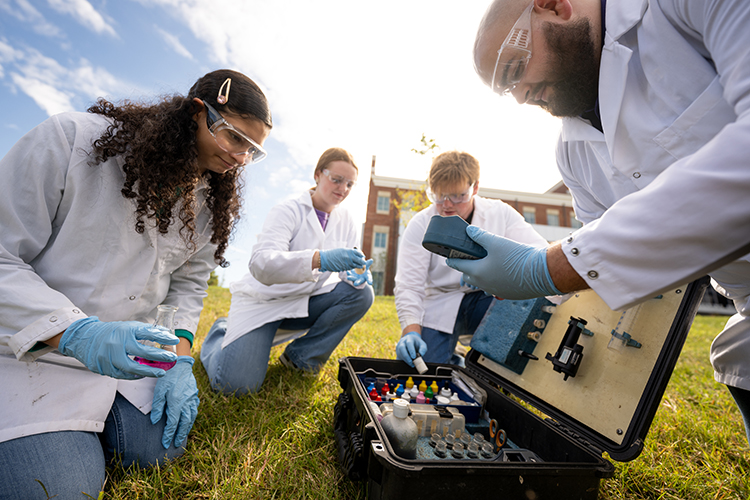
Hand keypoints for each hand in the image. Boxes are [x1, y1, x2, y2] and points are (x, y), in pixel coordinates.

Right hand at [58, 317, 178, 378]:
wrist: (85, 337)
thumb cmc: (112, 332)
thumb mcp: (128, 327)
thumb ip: (145, 332)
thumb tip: (165, 335)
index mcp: (125, 330)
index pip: (148, 333)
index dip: (162, 337)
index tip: (175, 341)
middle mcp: (117, 342)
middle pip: (141, 351)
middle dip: (159, 356)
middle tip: (172, 359)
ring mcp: (109, 355)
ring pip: (131, 367)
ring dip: (148, 372)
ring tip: (161, 373)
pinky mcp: (104, 366)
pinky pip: (122, 374)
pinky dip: (134, 376)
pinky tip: (143, 375)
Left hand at [150, 356, 199, 448]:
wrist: (181, 365)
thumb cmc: (168, 377)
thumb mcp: (159, 391)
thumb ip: (157, 406)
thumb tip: (154, 421)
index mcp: (176, 403)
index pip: (172, 423)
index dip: (169, 434)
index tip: (165, 443)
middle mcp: (186, 403)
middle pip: (184, 423)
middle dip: (179, 435)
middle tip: (176, 444)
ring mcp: (192, 400)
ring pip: (191, 418)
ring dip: (187, 428)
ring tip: (183, 436)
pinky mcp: (195, 396)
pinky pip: (194, 410)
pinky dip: (192, 418)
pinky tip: (189, 421)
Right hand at [319, 248, 366, 271]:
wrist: (325, 259)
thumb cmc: (334, 253)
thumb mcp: (343, 250)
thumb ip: (350, 252)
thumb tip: (356, 254)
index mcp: (349, 251)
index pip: (359, 253)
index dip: (361, 255)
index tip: (363, 256)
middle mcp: (349, 258)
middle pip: (360, 261)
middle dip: (362, 262)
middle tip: (363, 262)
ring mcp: (347, 264)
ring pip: (356, 266)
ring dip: (358, 266)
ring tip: (359, 265)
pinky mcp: (344, 268)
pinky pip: (350, 268)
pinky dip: (352, 267)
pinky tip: (350, 266)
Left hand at [346, 259, 372, 285]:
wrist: (358, 270)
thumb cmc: (364, 268)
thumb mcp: (367, 266)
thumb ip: (368, 263)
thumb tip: (371, 260)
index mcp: (366, 276)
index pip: (369, 278)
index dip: (370, 280)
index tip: (370, 283)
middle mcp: (361, 279)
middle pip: (360, 281)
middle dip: (357, 282)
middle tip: (355, 284)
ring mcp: (355, 278)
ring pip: (353, 278)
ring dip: (351, 278)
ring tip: (348, 277)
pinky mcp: (351, 275)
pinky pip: (349, 274)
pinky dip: (348, 273)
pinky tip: (347, 271)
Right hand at [395, 331, 427, 366]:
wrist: (411, 342)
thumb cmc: (417, 344)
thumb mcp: (422, 344)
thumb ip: (423, 349)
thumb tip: (421, 354)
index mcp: (409, 338)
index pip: (409, 343)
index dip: (411, 350)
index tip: (414, 357)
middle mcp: (403, 341)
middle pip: (402, 348)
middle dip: (406, 356)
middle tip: (411, 362)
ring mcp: (399, 346)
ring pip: (400, 353)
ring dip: (405, 359)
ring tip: (411, 364)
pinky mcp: (398, 351)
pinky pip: (399, 356)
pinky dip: (404, 360)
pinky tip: (409, 363)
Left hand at [446, 226, 561, 299]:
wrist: (541, 273)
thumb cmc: (517, 257)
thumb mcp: (496, 242)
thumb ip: (479, 236)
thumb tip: (469, 230)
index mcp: (477, 272)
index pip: (458, 265)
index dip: (452, 259)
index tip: (448, 257)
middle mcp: (484, 284)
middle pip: (469, 275)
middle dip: (466, 267)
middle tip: (468, 258)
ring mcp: (495, 291)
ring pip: (481, 282)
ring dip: (480, 274)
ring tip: (484, 263)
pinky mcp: (507, 293)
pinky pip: (494, 286)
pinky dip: (493, 279)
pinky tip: (500, 271)